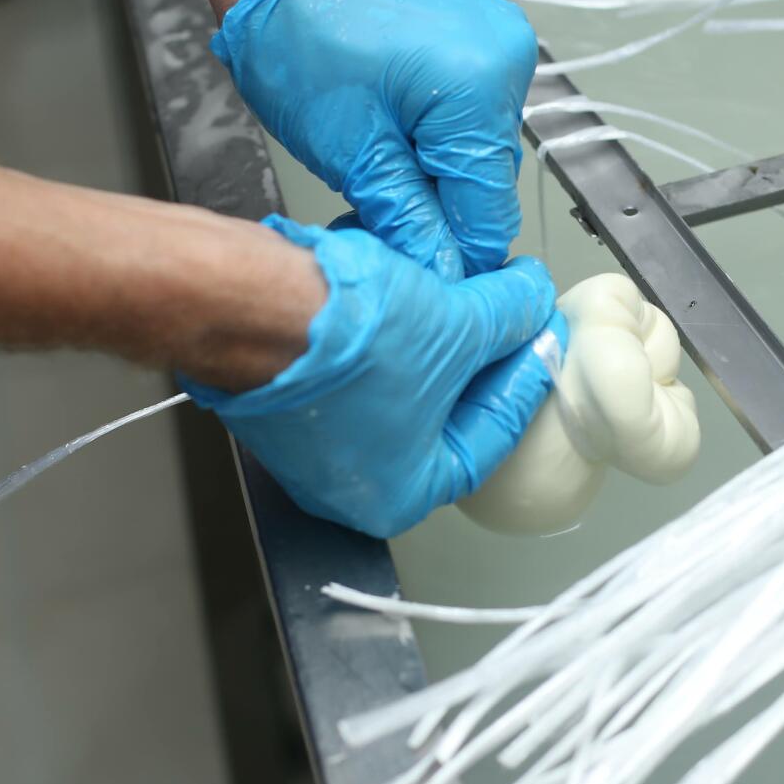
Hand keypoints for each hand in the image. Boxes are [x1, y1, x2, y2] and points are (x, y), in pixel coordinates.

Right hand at [183, 218, 563, 538]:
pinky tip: (402, 287)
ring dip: (428, 336)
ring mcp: (308, 441)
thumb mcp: (456, 324)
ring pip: (393, 383)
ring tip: (459, 293)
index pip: (490, 438)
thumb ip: (507, 316)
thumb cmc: (344, 342)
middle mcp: (348, 482)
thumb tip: (529, 300)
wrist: (244, 301)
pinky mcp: (279, 394)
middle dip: (474, 357)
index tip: (540, 341)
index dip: (523, 380)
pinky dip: (381, 329)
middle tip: (508, 317)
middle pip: (439, 414)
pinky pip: (350, 364)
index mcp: (399, 495)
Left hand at [211, 0, 537, 279]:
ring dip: (431, 170)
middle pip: (486, 180)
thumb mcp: (350, 149)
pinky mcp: (479, 36)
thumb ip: (407, 219)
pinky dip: (431, 132)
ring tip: (370, 158)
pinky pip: (467, 110)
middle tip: (373, 212)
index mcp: (481, 90)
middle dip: (436, 208)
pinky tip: (385, 125)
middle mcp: (506, 62)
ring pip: (475, 148)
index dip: (451, 254)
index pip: (490, 213)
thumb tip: (439, 270)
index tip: (415, 271)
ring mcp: (498, 44)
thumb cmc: (296, 25)